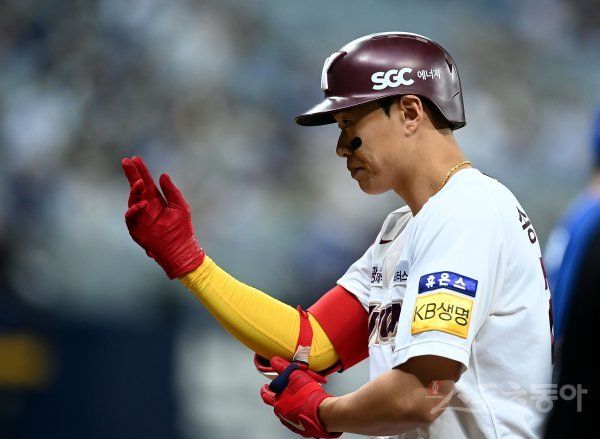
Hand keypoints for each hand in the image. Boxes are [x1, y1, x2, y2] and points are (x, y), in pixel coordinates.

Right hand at [122, 156, 204, 278]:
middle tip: (126, 161)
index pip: (147, 183)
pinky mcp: (136, 228)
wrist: (179, 249)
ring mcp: (140, 217)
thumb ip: (172, 191)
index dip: (141, 171)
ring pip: (132, 200)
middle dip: (132, 175)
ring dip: (135, 190)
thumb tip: (163, 175)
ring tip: (140, 182)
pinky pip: (131, 217)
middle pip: (136, 188)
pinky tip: (142, 203)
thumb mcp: (180, 206)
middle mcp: (146, 207)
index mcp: (156, 201)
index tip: (135, 158)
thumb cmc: (181, 229)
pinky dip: (135, 209)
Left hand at [260, 356, 340, 437]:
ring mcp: (291, 422)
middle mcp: (282, 414)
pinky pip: (296, 418)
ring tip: (299, 397)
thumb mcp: (295, 375)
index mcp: (278, 402)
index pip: (266, 395)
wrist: (323, 412)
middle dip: (280, 396)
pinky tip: (305, 406)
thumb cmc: (309, 395)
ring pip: (287, 410)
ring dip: (290, 404)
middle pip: (277, 403)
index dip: (265, 390)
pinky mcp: (301, 427)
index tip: (265, 387)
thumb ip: (283, 368)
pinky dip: (298, 411)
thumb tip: (274, 361)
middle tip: (287, 390)